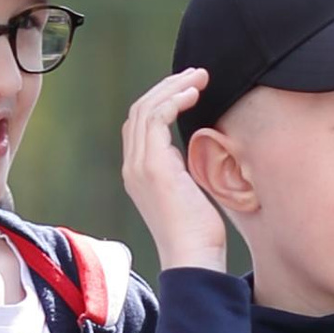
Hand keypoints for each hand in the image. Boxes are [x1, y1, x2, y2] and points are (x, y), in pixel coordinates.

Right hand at [121, 70, 230, 273]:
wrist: (193, 258)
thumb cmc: (199, 233)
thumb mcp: (189, 193)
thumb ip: (184, 170)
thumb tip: (201, 150)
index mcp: (139, 172)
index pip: (141, 123)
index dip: (163, 99)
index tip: (190, 88)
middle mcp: (132, 166)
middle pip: (139, 110)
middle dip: (168, 86)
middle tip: (197, 74)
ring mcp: (139, 166)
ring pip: (146, 108)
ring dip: (173, 87)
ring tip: (199, 77)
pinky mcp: (153, 167)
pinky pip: (156, 118)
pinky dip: (174, 99)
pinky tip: (194, 93)